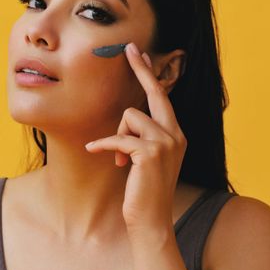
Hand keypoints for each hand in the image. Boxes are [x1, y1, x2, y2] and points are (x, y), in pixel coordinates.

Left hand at [84, 42, 186, 236]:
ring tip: (121, 160)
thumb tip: (126, 120)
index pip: (161, 98)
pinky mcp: (149, 153)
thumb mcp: (144, 159)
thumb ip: (141, 138)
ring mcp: (165, 142)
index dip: (149, 74)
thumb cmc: (144, 190)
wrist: (150, 220)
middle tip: (129, 49)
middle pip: (155, 93)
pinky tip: (94, 151)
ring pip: (129, 118)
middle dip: (141, 70)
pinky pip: (117, 138)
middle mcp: (175, 134)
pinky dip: (103, 145)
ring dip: (117, 137)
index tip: (139, 54)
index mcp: (175, 134)